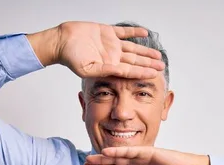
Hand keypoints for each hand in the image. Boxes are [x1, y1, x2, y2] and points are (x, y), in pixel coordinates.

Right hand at [27, 22, 164, 79]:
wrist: (61, 41)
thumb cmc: (71, 57)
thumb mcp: (88, 69)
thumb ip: (105, 70)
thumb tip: (121, 73)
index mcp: (109, 66)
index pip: (130, 70)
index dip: (143, 72)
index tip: (154, 74)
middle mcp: (112, 56)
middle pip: (135, 61)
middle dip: (149, 64)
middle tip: (161, 67)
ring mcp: (111, 44)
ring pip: (133, 48)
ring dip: (145, 51)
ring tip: (157, 55)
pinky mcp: (107, 32)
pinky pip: (124, 32)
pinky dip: (134, 32)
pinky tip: (145, 33)